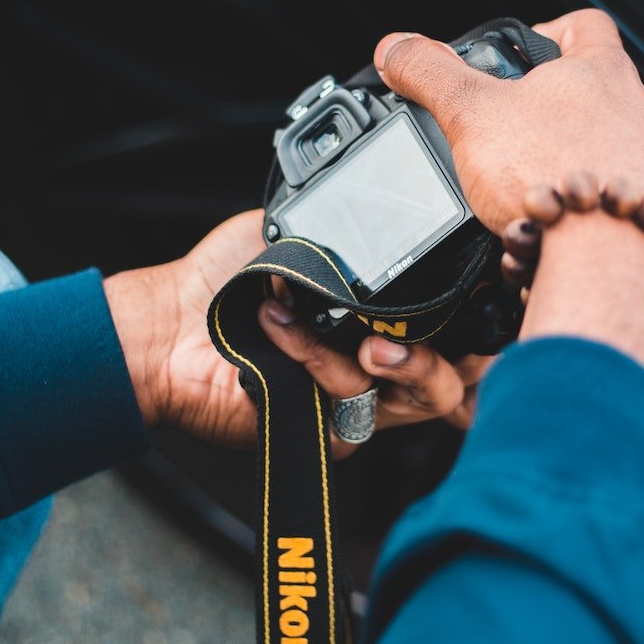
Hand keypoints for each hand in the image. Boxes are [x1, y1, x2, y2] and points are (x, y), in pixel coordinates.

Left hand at [103, 211, 488, 450]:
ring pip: (420, 399)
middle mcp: (377, 367)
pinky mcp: (329, 434)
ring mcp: (357, 403)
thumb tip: (387, 210)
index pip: (458, 331)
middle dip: (448, 356)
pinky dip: (320, 362)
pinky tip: (281, 329)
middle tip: (407, 341)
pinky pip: (355, 406)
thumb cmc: (219, 281)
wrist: (166, 324)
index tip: (478, 295)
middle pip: (459, 379)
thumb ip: (343, 223)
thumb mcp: (293, 232)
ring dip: (388, 361)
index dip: (477, 322)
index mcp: (378, 319)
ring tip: (340, 334)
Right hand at [374, 9, 643, 233]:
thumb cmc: (555, 176)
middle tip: (515, 130)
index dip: (548, 29)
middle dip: (554, 110)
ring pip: (615, 146)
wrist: (610, 254)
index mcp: (603, 70)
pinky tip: (564, 222)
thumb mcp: (470, 113)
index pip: (585, 24)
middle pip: (598, 90)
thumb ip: (430, 75)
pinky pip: (625, 196)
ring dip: (578, 159)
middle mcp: (642, 110)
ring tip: (535, 182)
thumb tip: (396, 49)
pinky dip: (595, 205)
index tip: (521, 55)